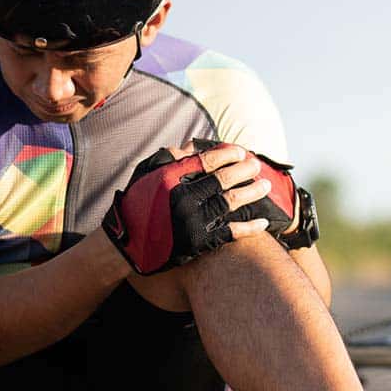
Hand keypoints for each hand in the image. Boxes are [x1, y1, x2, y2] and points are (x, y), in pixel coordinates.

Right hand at [101, 139, 294, 273]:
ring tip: (265, 185)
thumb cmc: (137, 204)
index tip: (241, 151)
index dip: (228, 154)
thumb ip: (170, 158)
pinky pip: (230, 232)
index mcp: (170, 177)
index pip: (207, 160)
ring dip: (252, 193)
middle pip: (223, 179)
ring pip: (231, 202)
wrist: (125, 244)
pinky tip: (264, 222)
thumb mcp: (147, 174)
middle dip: (244, 170)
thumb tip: (196, 146)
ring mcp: (192, 221)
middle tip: (257, 165)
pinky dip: (249, 227)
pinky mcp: (198, 242)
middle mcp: (182, 197)